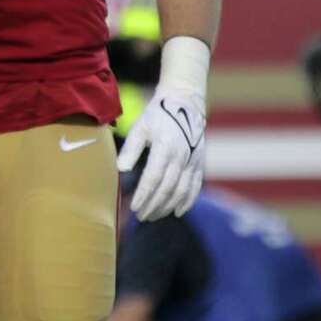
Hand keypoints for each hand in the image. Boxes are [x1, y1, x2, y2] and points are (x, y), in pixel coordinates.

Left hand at [117, 89, 206, 219]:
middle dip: (153, 205)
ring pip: (181, 191)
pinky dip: (188, 201)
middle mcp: (181, 156)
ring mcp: (193, 161)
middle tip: (141, 216)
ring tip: (153, 216)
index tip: (134, 207)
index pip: (153, 178)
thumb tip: (120, 169)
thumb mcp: (140, 126)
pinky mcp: (199, 163)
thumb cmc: (158, 115)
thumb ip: (131, 148)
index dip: (144, 195)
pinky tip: (177, 212)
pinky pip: (195, 186)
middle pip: (167, 188)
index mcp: (165, 147)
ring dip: (167, 206)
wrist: (185, 104)